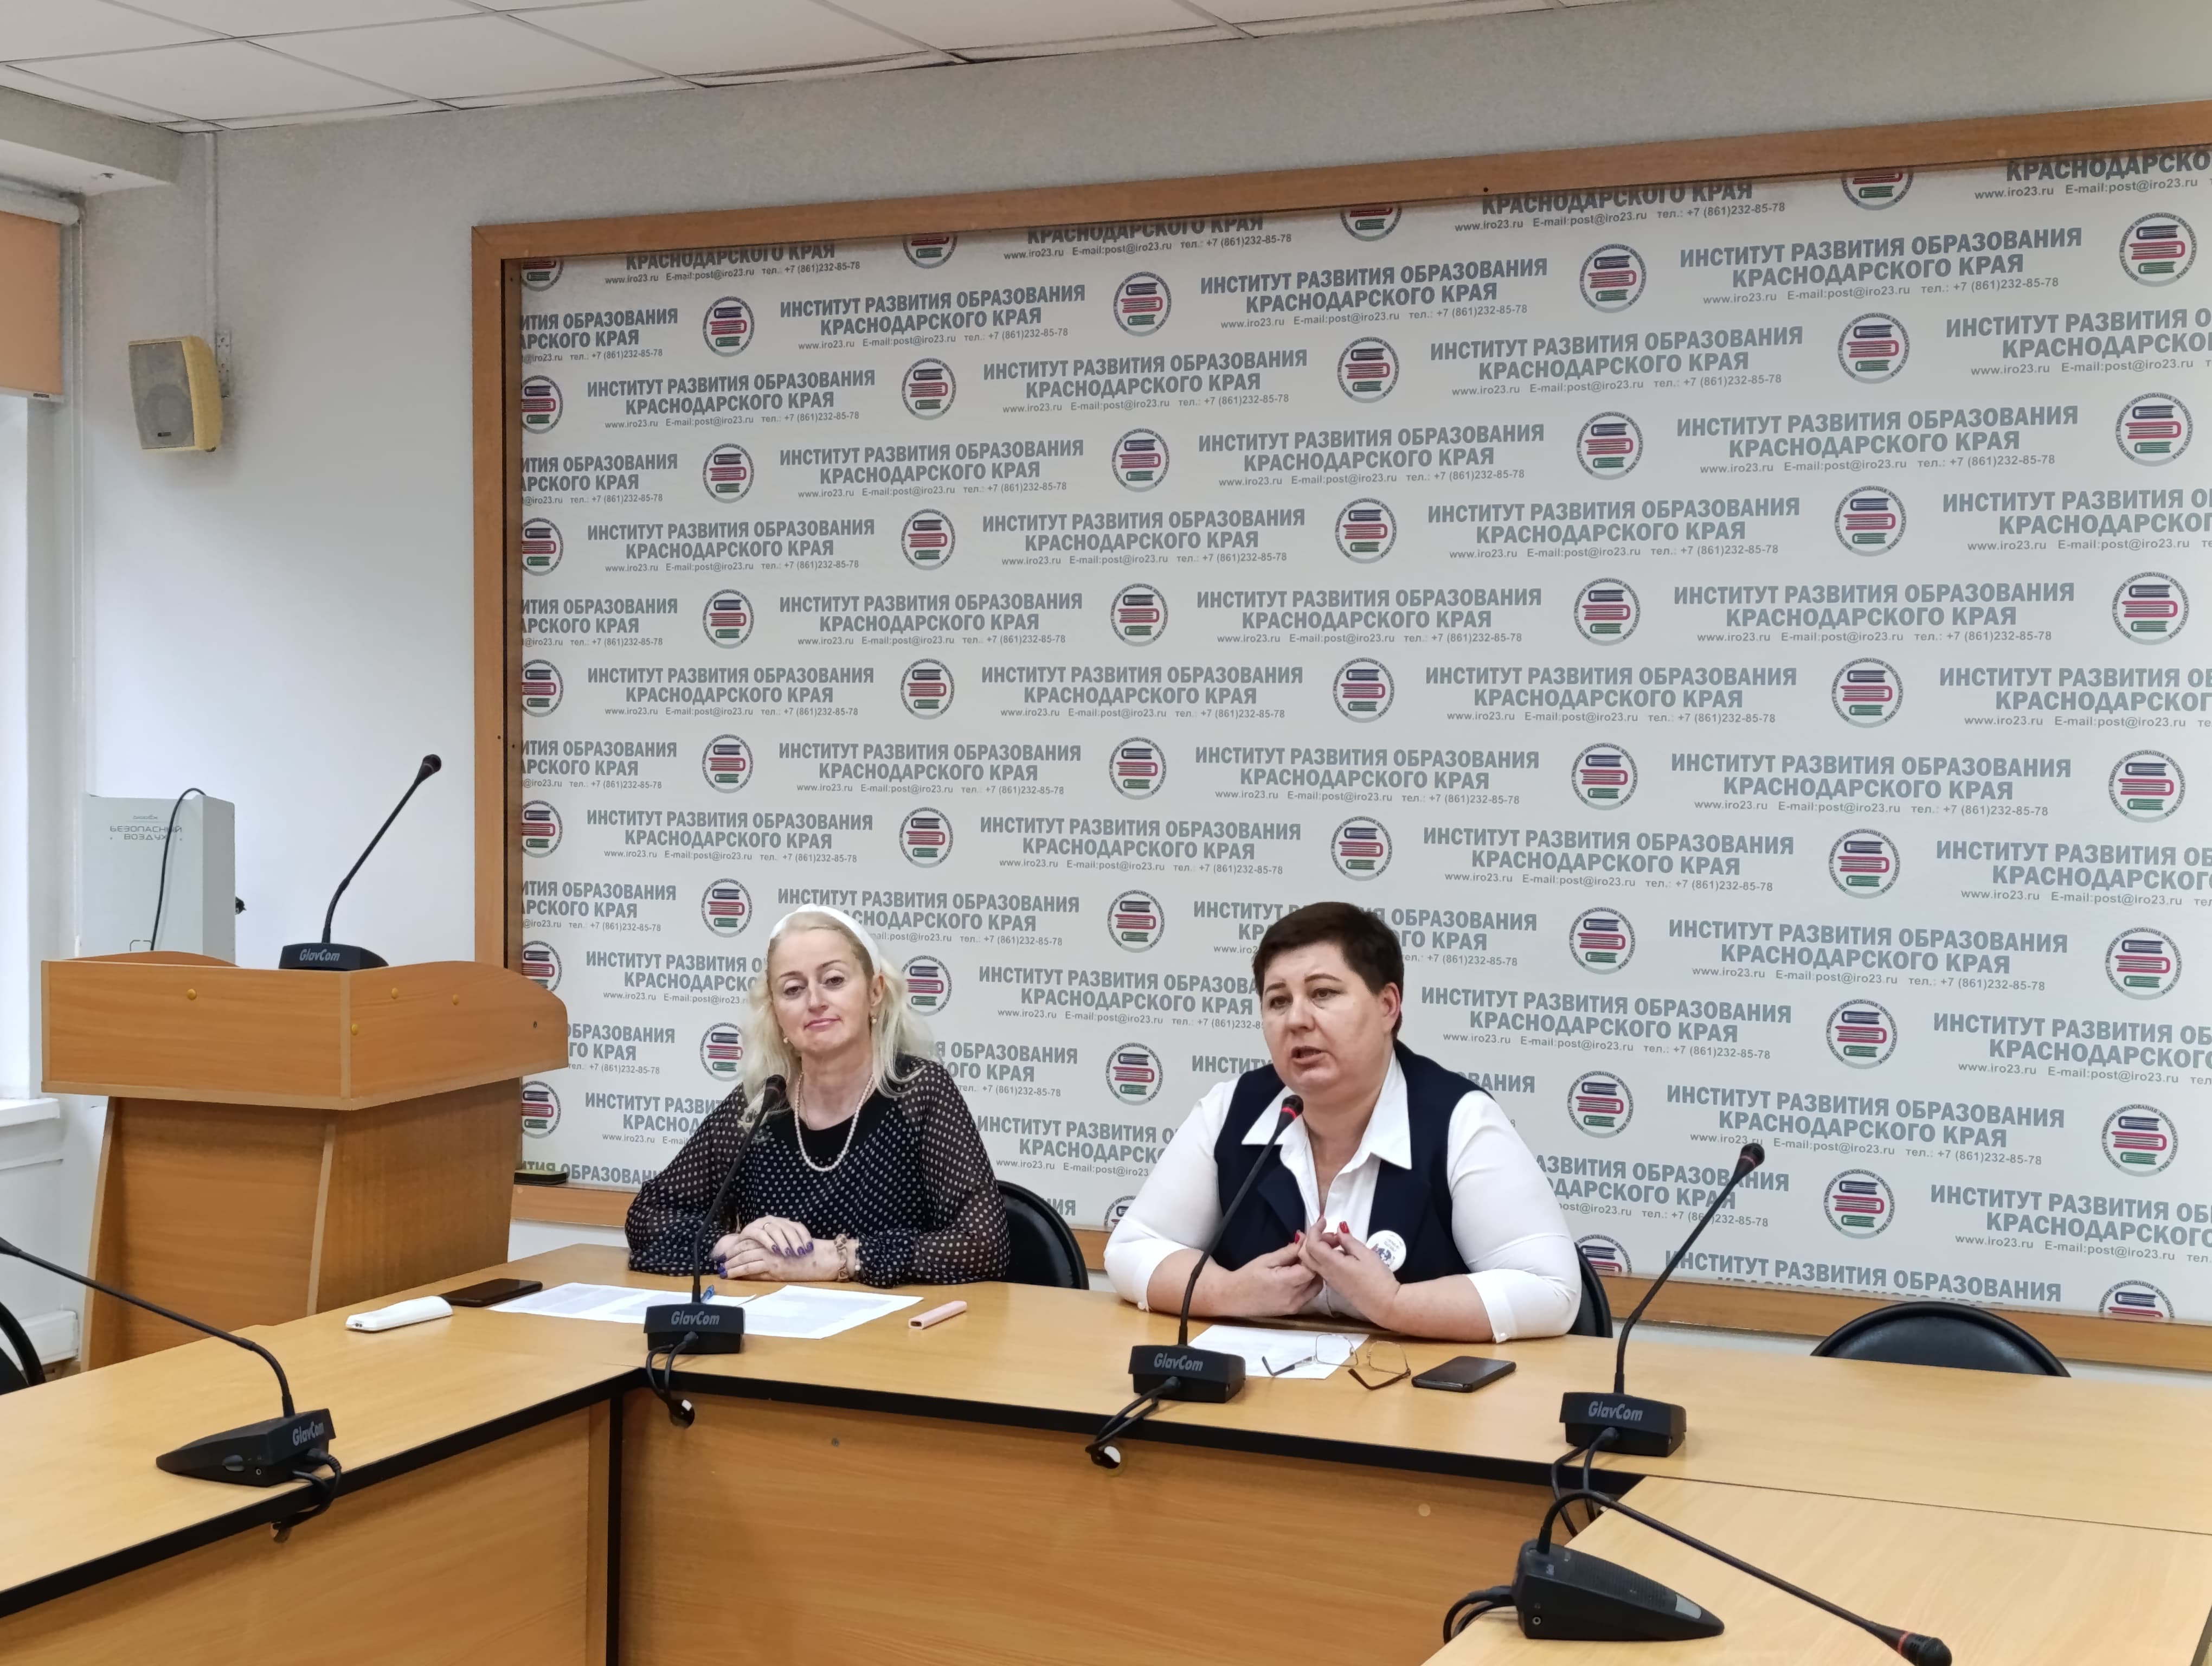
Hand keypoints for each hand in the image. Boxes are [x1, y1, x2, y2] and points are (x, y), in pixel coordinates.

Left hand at [717, 1231, 844, 1282]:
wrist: (822, 1259)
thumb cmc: (810, 1255)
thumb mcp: (792, 1248)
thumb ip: (776, 1251)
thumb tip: (759, 1259)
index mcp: (775, 1240)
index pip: (751, 1241)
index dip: (738, 1247)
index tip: (728, 1253)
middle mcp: (771, 1246)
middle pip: (746, 1249)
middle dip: (731, 1256)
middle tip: (721, 1262)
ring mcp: (772, 1256)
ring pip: (745, 1258)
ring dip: (732, 1264)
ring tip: (723, 1269)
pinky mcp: (774, 1268)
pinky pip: (752, 1268)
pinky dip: (739, 1271)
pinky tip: (731, 1274)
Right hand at [737, 1215, 812, 1255]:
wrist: (740, 1247)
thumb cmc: (763, 1248)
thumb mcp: (780, 1246)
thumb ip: (791, 1245)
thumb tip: (809, 1252)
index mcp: (783, 1223)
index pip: (798, 1226)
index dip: (805, 1237)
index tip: (809, 1249)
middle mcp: (773, 1220)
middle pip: (788, 1228)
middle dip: (795, 1241)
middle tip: (800, 1253)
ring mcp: (761, 1223)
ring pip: (775, 1230)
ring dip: (783, 1242)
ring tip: (788, 1253)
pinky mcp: (749, 1229)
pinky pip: (761, 1235)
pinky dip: (768, 1242)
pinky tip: (774, 1250)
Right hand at [1203, 1238, 1321, 1317]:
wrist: (1232, 1298)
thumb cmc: (1247, 1276)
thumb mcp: (1267, 1259)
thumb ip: (1288, 1251)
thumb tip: (1305, 1239)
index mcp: (1286, 1283)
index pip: (1311, 1268)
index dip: (1313, 1255)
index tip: (1309, 1245)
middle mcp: (1293, 1298)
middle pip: (1316, 1278)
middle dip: (1315, 1263)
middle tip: (1308, 1252)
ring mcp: (1294, 1307)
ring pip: (1315, 1288)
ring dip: (1314, 1275)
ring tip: (1304, 1263)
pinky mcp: (1292, 1311)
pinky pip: (1309, 1296)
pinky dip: (1309, 1284)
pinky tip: (1299, 1275)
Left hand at [1298, 1220, 1401, 1329]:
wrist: (1385, 1305)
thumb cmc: (1378, 1279)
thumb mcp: (1366, 1254)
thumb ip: (1349, 1241)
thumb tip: (1338, 1229)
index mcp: (1332, 1264)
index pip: (1311, 1244)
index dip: (1314, 1229)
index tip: (1325, 1220)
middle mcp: (1325, 1273)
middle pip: (1305, 1254)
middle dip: (1314, 1238)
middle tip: (1334, 1234)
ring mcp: (1329, 1281)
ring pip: (1312, 1261)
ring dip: (1320, 1247)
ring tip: (1341, 1242)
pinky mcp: (1335, 1285)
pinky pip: (1321, 1268)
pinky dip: (1325, 1256)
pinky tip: (1343, 1254)